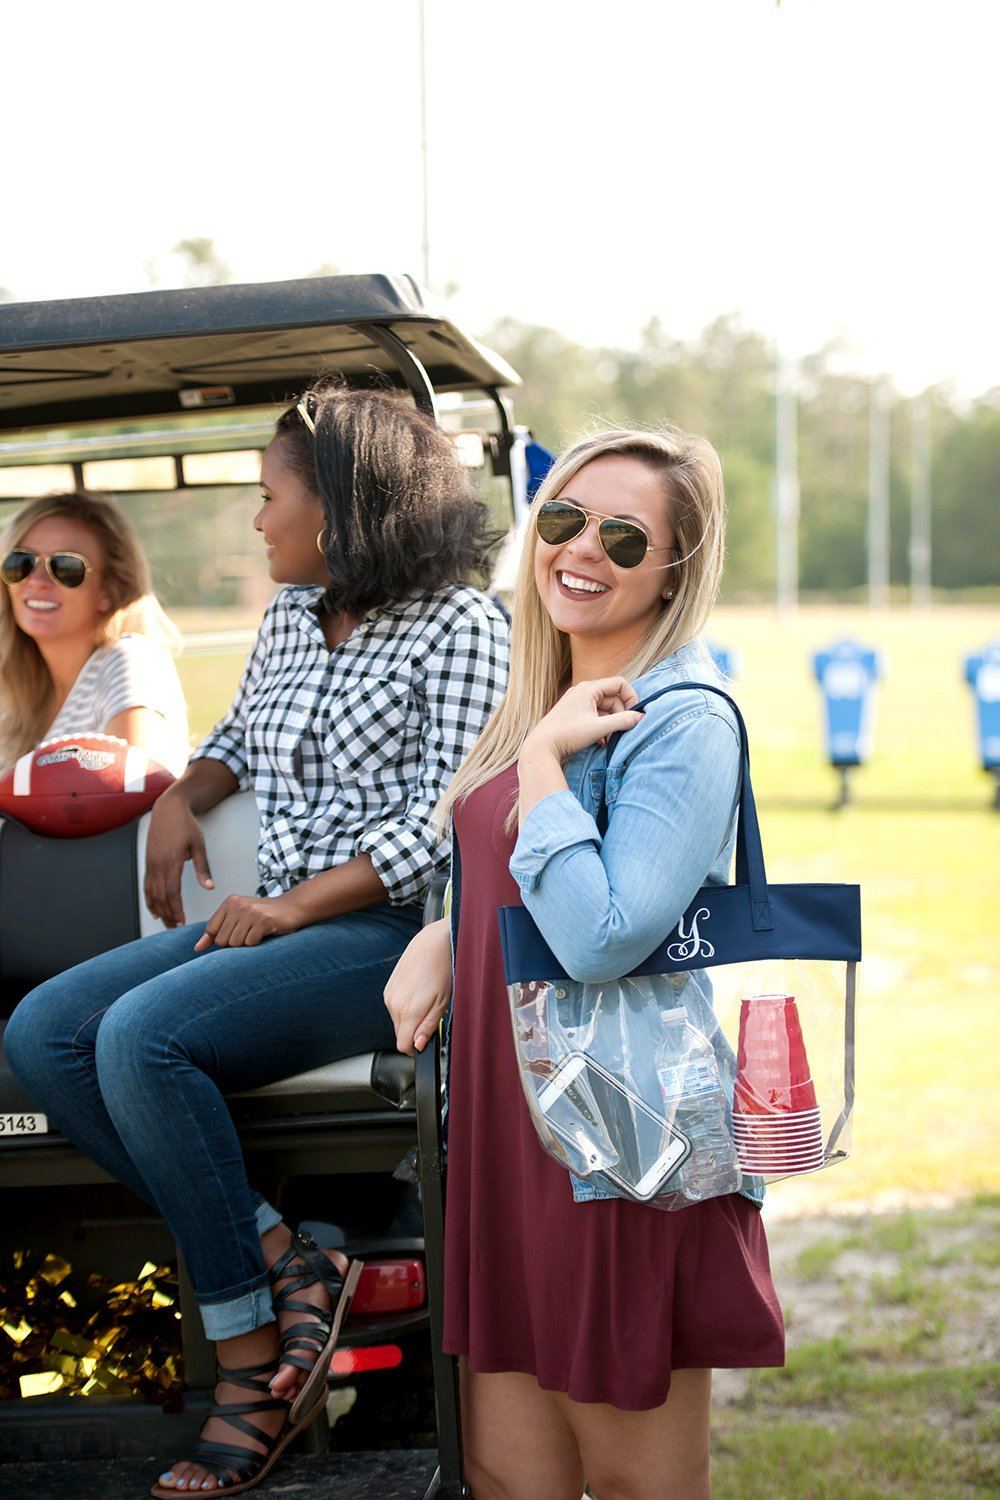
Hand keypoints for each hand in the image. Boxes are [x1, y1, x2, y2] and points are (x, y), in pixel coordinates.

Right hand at [144, 787, 213, 927]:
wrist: (168, 809)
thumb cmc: (185, 825)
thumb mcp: (199, 845)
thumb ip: (203, 868)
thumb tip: (210, 888)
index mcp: (171, 861)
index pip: (172, 893)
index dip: (176, 910)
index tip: (182, 922)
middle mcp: (157, 865)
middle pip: (160, 897)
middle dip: (167, 914)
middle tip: (175, 928)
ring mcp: (150, 864)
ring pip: (151, 893)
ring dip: (158, 910)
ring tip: (166, 923)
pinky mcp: (148, 862)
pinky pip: (146, 885)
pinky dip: (149, 900)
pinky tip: (154, 910)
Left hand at [193, 892, 303, 951]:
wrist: (291, 908)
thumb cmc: (262, 916)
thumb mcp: (237, 919)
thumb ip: (215, 932)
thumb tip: (196, 948)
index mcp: (229, 902)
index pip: (212, 931)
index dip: (223, 938)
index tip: (238, 931)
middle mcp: (238, 904)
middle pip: (222, 940)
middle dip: (235, 943)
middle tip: (250, 932)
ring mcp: (251, 911)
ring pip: (236, 943)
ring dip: (247, 943)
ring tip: (257, 932)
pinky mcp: (263, 920)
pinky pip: (251, 943)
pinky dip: (258, 943)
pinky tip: (265, 933)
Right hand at [384, 919, 452, 1053]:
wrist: (431, 944)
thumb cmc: (441, 971)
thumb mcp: (442, 1003)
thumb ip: (428, 1027)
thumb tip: (418, 1045)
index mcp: (408, 1012)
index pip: (403, 1045)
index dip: (415, 1047)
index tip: (425, 1041)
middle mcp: (394, 1005)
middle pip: (400, 1034)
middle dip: (414, 1031)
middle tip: (431, 1014)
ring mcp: (389, 996)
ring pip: (397, 1020)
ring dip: (409, 1018)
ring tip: (425, 1000)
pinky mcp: (388, 988)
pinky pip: (394, 1007)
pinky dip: (404, 1006)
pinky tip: (417, 993)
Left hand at [522, 676, 642, 763]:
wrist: (541, 747)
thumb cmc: (568, 734)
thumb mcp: (599, 728)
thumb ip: (622, 721)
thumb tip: (641, 717)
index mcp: (588, 688)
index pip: (619, 683)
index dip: (631, 697)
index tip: (634, 715)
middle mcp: (583, 691)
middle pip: (613, 698)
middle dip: (620, 714)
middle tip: (621, 731)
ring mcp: (578, 703)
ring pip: (605, 709)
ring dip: (611, 723)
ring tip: (609, 739)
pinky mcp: (574, 714)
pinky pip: (595, 716)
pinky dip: (601, 726)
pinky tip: (601, 741)